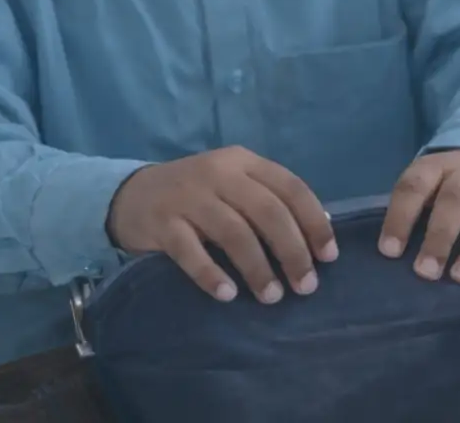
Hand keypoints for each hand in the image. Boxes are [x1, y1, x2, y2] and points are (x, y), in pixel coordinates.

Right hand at [107, 146, 337, 304]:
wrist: (131, 195)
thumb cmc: (198, 195)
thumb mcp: (235, 185)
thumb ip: (270, 200)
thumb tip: (319, 229)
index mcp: (244, 162)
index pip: (291, 187)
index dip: (314, 222)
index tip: (329, 256)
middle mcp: (219, 173)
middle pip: (267, 211)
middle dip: (292, 251)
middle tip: (306, 285)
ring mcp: (188, 197)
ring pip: (234, 232)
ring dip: (257, 268)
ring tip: (272, 297)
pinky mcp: (161, 223)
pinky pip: (190, 252)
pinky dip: (212, 275)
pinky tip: (228, 295)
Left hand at [379, 150, 459, 292]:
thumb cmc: (448, 188)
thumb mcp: (428, 187)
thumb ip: (414, 213)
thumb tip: (393, 261)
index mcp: (438, 167)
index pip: (415, 186)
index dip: (401, 217)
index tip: (390, 252)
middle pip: (456, 198)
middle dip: (440, 236)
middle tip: (426, 273)